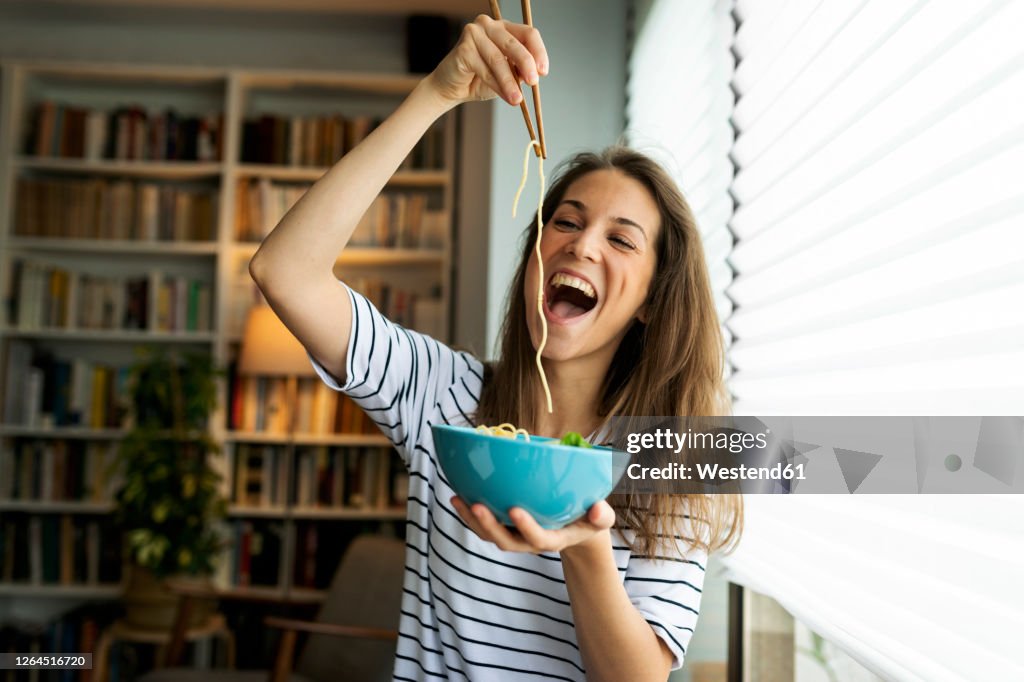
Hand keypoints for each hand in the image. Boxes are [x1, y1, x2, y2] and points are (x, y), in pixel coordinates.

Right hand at [425, 14, 548, 107]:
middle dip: (526, 64)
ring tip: (516, 99)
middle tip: (534, 82)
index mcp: (504, 28)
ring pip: (499, 59)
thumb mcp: (508, 76)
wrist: (452, 89)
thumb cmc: (480, 79)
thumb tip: (535, 74)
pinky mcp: (463, 48)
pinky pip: (484, 69)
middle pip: (514, 43)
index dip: (538, 52)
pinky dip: (495, 84)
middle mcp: (489, 25)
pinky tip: (503, 96)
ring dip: (510, 82)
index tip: (543, 72)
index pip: (528, 34)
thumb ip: (521, 72)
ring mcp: (474, 33)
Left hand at [451, 496, 614, 553]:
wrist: (576, 528)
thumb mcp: (601, 518)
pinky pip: (484, 525)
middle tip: (477, 505)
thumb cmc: (589, 518)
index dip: (526, 528)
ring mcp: (516, 537)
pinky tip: (458, 494)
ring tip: (457, 499)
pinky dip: (469, 513)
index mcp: (554, 539)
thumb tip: (597, 510)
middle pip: (507, 541)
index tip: (515, 509)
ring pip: (490, 535)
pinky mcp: (506, 528)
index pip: (538, 539)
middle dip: (490, 526)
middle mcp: (530, 542)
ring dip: (472, 520)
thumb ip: (601, 515)